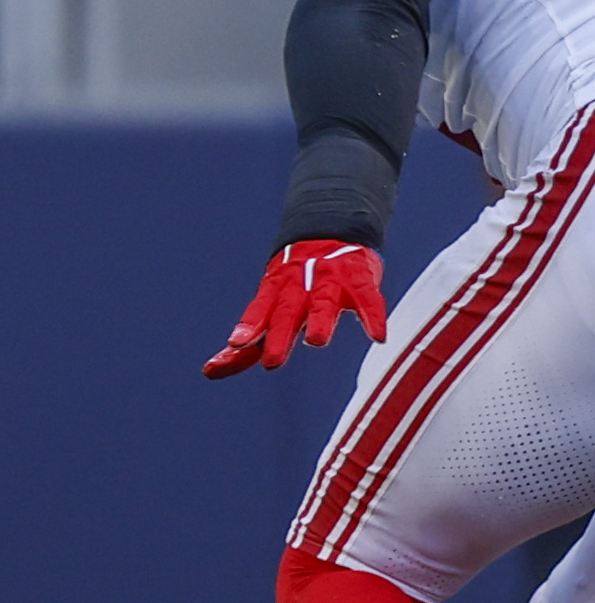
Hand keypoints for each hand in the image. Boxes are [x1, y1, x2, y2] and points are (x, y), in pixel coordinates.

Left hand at [204, 239, 385, 378]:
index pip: (260, 308)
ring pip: (323, 302)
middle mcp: (300, 284)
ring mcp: (331, 279)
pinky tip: (378, 337)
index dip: (250, 325)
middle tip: (272, 361)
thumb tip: (209, 372)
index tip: (236, 343)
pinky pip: (368, 299)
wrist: (333, 230)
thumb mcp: (271, 307)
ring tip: (317, 341)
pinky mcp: (360, 279)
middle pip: (287, 309)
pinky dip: (373, 317)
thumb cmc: (298, 282)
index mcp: (276, 289)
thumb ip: (249, 342)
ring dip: (320, 320)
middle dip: (280, 333)